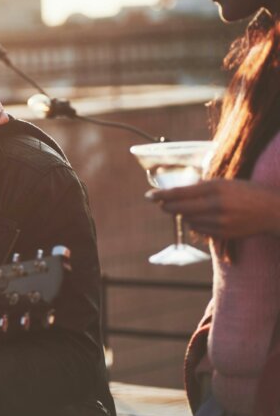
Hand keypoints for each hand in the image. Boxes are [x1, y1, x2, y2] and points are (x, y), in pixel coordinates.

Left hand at [147, 179, 279, 238]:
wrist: (272, 209)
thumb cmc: (246, 192)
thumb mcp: (224, 183)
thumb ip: (201, 187)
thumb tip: (175, 193)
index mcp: (215, 187)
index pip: (180, 192)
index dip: (161, 195)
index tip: (148, 196)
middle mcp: (216, 204)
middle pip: (179, 208)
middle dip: (167, 206)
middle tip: (161, 204)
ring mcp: (219, 221)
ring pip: (188, 220)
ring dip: (184, 215)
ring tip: (192, 208)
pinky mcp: (223, 233)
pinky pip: (199, 229)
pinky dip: (196, 223)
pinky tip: (204, 218)